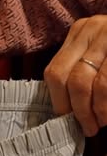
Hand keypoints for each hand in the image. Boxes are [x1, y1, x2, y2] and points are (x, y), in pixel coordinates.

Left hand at [44, 15, 106, 136]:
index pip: (54, 73)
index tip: (67, 120)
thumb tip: (64, 113)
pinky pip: (105, 84)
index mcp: (80, 32)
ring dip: (94, 111)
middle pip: (70, 79)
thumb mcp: (97, 58)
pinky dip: (105, 105)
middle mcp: (94, 28)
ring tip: (101, 123)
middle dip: (78, 110)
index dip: (59, 102)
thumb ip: (78, 76)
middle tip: (87, 127)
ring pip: (89, 83)